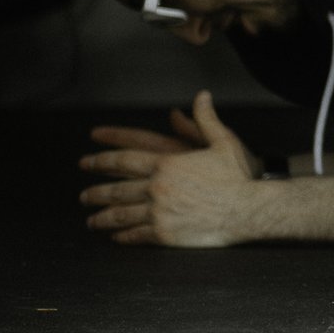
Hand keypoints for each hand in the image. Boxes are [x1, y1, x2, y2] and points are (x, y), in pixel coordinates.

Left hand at [78, 90, 277, 247]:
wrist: (249, 209)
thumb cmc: (238, 175)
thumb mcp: (223, 141)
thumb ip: (205, 119)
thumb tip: (201, 96)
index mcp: (166, 163)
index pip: (123, 160)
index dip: (101, 160)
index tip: (86, 162)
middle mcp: (157, 187)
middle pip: (116, 189)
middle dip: (95, 192)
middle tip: (83, 196)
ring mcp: (159, 212)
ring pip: (121, 215)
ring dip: (102, 218)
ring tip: (92, 220)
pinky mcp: (165, 234)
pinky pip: (136, 235)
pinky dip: (123, 235)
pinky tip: (116, 236)